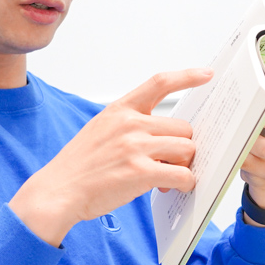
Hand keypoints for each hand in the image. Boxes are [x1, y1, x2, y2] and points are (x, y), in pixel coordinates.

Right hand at [9, 68, 212, 245]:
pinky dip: (184, 183)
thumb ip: (131, 126)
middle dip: (183, 146)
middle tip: (172, 162)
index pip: (159, 83)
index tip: (206, 74)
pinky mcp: (141, 172)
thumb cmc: (79, 165)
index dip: (186, 76)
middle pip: (183, 128)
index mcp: (120, 110)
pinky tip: (173, 188)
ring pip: (187, 149)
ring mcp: (135, 147)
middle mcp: (130, 123)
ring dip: (184, 166)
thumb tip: (163, 136)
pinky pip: (182, 174)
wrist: (58, 190)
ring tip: (169, 177)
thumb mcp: (101, 130)